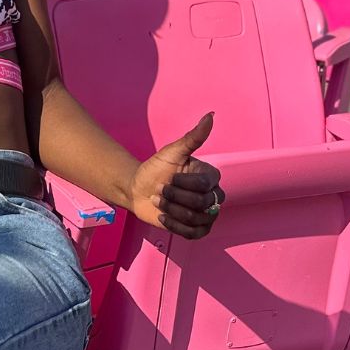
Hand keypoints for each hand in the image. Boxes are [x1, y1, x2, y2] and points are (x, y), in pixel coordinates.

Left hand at [126, 113, 223, 239]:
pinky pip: (194, 234)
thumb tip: (210, 115)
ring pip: (197, 219)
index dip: (183, 184)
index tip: (169, 177)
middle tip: (160, 190)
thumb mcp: (171, 152)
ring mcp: (205, 214)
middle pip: (201, 204)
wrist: (137, 189)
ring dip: (171, 211)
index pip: (205, 185)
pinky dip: (174, 226)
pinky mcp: (196, 229)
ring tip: (159, 202)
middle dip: (174, 198)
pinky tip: (162, 216)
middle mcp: (212, 195)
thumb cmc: (155, 169)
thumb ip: (193, 137)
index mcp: (210, 176)